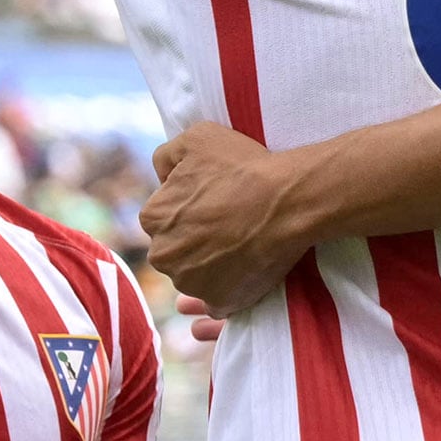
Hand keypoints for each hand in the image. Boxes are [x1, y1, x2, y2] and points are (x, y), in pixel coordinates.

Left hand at [142, 122, 308, 310]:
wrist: (287, 202)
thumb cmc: (243, 167)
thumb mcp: (196, 137)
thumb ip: (166, 156)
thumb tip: (161, 178)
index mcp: (153, 217)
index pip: (162, 217)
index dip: (188, 210)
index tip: (214, 204)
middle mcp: (163, 255)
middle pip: (175, 249)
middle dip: (194, 241)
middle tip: (228, 226)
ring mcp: (191, 283)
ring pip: (195, 276)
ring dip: (211, 266)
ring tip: (241, 246)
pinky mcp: (219, 302)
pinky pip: (218, 300)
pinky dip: (229, 289)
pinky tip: (247, 270)